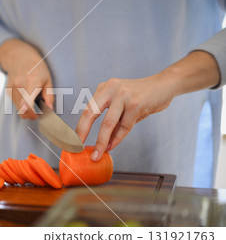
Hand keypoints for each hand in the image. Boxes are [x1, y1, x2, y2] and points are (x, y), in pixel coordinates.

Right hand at [0, 39, 53, 118]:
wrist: (20, 58)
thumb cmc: (37, 68)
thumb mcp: (48, 79)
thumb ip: (49, 96)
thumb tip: (49, 109)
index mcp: (32, 82)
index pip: (26, 104)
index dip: (32, 114)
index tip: (39, 115)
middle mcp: (19, 85)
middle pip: (23, 110)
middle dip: (32, 115)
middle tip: (39, 113)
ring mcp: (12, 88)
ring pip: (19, 109)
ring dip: (27, 111)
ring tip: (34, 103)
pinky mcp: (8, 91)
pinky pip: (15, 105)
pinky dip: (22, 106)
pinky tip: (27, 98)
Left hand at [75, 51, 219, 160]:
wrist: (165, 85)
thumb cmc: (142, 96)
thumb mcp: (122, 104)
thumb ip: (112, 119)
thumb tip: (102, 143)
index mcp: (104, 88)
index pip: (87, 109)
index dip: (79, 126)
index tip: (73, 140)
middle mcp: (111, 89)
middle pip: (91, 113)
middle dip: (82, 132)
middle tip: (77, 147)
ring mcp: (123, 95)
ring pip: (108, 124)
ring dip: (101, 142)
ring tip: (97, 154)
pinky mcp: (136, 104)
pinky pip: (124, 127)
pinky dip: (117, 139)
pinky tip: (112, 146)